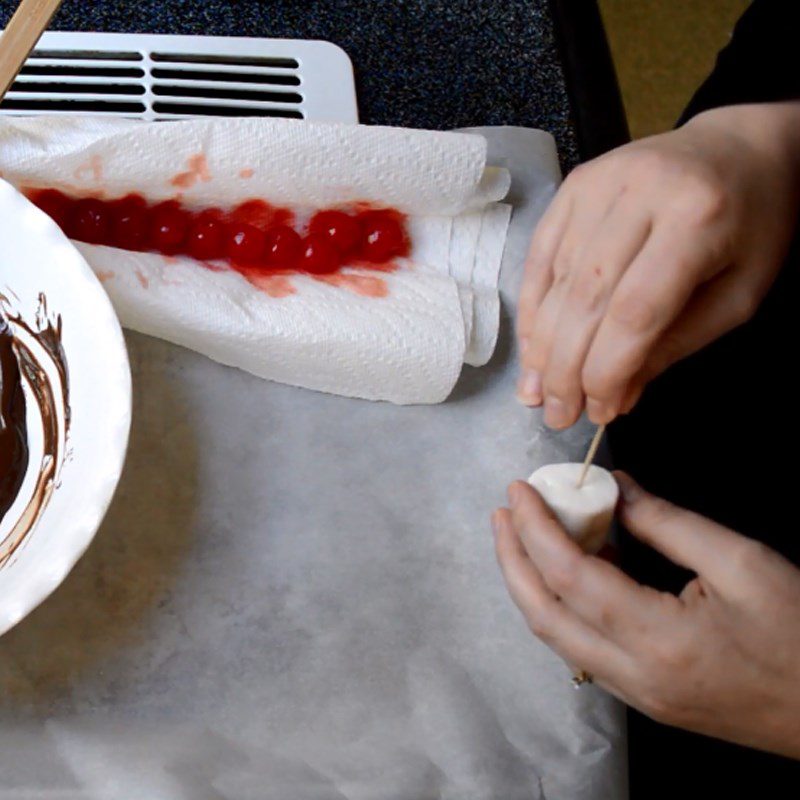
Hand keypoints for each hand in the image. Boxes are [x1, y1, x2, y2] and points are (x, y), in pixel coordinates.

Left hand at [492, 474, 799, 758]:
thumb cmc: (799, 633)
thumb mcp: (740, 562)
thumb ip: (667, 523)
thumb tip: (616, 488)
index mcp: (659, 639)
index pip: (569, 577)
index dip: (536, 529)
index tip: (518, 491)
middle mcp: (634, 675)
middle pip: (545, 615)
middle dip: (513, 560)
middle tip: (504, 513)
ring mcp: (636, 695)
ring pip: (558, 637)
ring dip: (531, 584)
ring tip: (525, 536)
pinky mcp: (645, 699)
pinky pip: (583, 649)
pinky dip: (564, 607)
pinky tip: (572, 572)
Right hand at [516, 102, 799, 427]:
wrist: (738, 149)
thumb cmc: (751, 227)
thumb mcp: (738, 295)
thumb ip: (676, 345)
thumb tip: (616, 397)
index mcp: (699, 218)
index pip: (636, 310)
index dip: (608, 369)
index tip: (600, 412)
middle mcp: (641, 192)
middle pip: (586, 298)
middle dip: (566, 367)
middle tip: (558, 413)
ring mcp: (600, 183)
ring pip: (556, 280)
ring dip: (542, 344)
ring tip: (538, 391)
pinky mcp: (574, 184)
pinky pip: (540, 255)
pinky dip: (532, 306)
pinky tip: (532, 346)